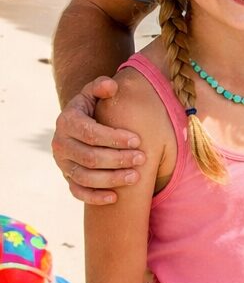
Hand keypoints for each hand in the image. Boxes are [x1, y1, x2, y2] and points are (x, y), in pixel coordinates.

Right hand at [51, 77, 143, 204]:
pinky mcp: (67, 177)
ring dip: (111, 179)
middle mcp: (60, 144)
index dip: (114, 138)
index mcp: (67, 121)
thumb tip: (111, 85)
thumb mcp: (95, 92)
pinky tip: (114, 197)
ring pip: (84, 177)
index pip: (90, 133)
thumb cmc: (94, 105)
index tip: (137, 140)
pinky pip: (77, 192)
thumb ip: (102, 86)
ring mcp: (62, 163)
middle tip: (142, 158)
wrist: (80, 122)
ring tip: (136, 176)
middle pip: (89, 157)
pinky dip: (94, 197)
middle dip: (118, 159)